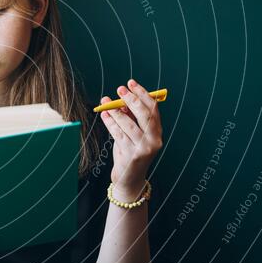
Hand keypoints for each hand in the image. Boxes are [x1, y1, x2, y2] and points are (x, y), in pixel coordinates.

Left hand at [99, 79, 162, 199]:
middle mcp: (154, 140)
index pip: (153, 109)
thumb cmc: (130, 152)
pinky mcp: (131, 155)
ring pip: (128, 124)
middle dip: (132, 99)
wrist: (129, 179)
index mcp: (158, 132)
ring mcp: (144, 149)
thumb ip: (130, 118)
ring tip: (106, 101)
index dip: (143, 94)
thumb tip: (122, 100)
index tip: (131, 83)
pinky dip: (110, 123)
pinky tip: (104, 115)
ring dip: (116, 110)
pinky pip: (118, 134)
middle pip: (144, 115)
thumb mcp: (133, 134)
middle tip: (120, 89)